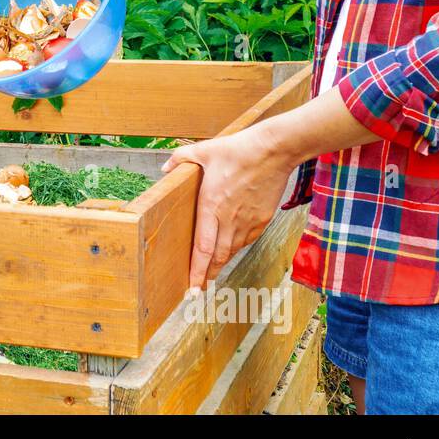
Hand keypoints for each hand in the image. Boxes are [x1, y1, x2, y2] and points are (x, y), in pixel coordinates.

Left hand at [161, 123, 295, 288]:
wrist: (274, 150)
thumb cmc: (239, 150)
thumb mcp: (204, 151)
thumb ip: (181, 159)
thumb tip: (165, 168)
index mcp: (211, 206)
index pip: (202, 247)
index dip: (196, 271)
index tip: (192, 287)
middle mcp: (229, 219)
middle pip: (217, 256)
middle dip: (207, 273)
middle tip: (199, 285)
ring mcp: (248, 220)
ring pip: (232, 250)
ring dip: (221, 261)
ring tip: (212, 269)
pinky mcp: (263, 218)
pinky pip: (247, 239)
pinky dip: (237, 247)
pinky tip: (232, 247)